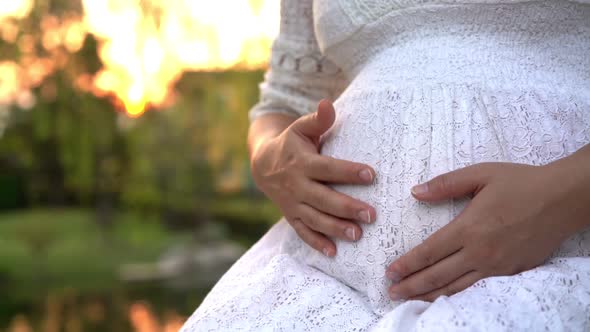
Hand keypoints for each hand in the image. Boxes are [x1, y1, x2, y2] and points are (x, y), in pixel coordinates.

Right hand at [251, 100, 376, 256]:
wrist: (262, 164)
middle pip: (323, 198)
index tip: (371, 174)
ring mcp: (292, 203)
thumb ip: (317, 120)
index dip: (348, 171)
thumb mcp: (301, 128)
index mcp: (302, 162)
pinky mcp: (291, 216)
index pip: (327, 168)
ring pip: (314, 218)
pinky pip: (302, 232)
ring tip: (357, 235)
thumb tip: (328, 104)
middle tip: (371, 215)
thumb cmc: (291, 144)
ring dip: (335, 228)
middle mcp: (296, 185)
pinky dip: (316, 242)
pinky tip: (333, 253)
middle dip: (346, 207)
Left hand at [386, 160, 589, 301]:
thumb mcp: (481, 174)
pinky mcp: (512, 272)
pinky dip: (457, 296)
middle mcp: (480, 252)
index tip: (390, 271)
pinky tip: (446, 297)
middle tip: (392, 291)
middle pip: (438, 275)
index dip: (407, 264)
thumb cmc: (521, 183)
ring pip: (457, 288)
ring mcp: (497, 266)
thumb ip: (445, 184)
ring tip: (410, 300)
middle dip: (412, 286)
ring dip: (430, 295)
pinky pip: (478, 289)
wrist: (563, 199)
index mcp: (469, 228)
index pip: (429, 252)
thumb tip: (415, 192)